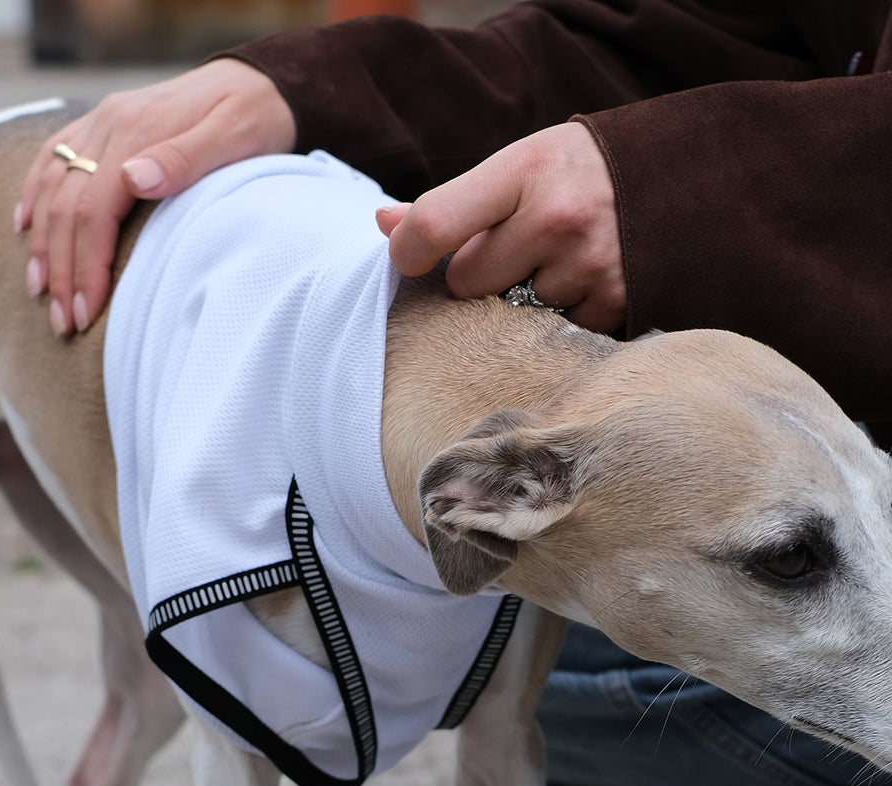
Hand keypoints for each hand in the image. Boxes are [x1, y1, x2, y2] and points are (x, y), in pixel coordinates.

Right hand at [16, 58, 296, 336]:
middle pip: (66, 207)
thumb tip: (133, 180)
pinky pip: (53, 158)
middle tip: (64, 324)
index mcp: (136, 133)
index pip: (93, 211)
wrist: (259, 80)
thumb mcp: (235, 139)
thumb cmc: (255, 120)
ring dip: (43, 244)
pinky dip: (34, 195)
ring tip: (42, 293)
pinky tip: (24, 228)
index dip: (87, 267)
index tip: (87, 312)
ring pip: (53, 187)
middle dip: (62, 271)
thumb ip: (185, 159)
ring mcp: (101, 123)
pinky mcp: (103, 125)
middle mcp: (109, 125)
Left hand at [375, 122, 625, 332]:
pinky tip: (583, 287)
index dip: (406, 251)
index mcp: (525, 168)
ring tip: (559, 266)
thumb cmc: (579, 174)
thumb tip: (384, 225)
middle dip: (480, 277)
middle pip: (467, 284)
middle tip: (514, 253)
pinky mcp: (615, 305)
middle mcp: (558, 217)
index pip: (435, 224)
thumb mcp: (520, 166)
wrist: (687, 178)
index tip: (406, 260)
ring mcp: (590, 265)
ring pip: (510, 317)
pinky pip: (552, 334)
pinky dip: (559, 320)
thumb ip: (452, 203)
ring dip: (523, 303)